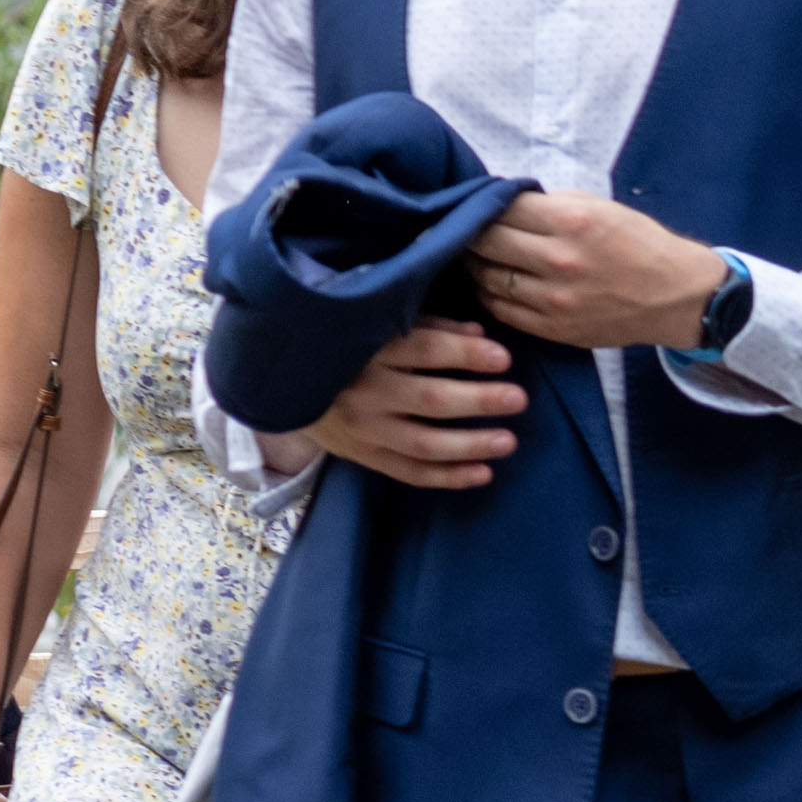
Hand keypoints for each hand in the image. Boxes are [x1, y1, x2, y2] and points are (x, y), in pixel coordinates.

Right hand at [290, 321, 525, 490]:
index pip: (425, 350)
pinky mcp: (362, 455)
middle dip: (479, 401)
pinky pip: (410, 472)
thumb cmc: (344, 344)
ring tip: (508, 442)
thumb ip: (430, 327)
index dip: (467, 355)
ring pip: (424, 443)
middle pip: (431, 399)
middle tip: (518, 399)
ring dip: (471, 445)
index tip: (504, 358)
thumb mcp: (378, 325)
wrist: (282, 381)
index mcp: (369, 348)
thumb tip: (481, 335)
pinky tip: (483, 474)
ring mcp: (363, 428)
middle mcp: (365, 390)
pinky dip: (448, 477)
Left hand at [473, 191, 729, 352]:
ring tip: (477, 257)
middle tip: (466, 229)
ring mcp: (555, 299)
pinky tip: (494, 283)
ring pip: (487, 278)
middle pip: (485, 241)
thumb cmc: (641, 245)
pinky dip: (490, 294)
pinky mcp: (555, 329)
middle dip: (470, 232)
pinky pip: (501, 309)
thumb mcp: (603, 207)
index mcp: (573, 221)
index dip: (484, 204)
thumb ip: (552, 203)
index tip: (480, 206)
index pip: (501, 207)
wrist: (679, 297)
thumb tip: (506, 201)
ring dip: (476, 265)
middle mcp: (560, 260)